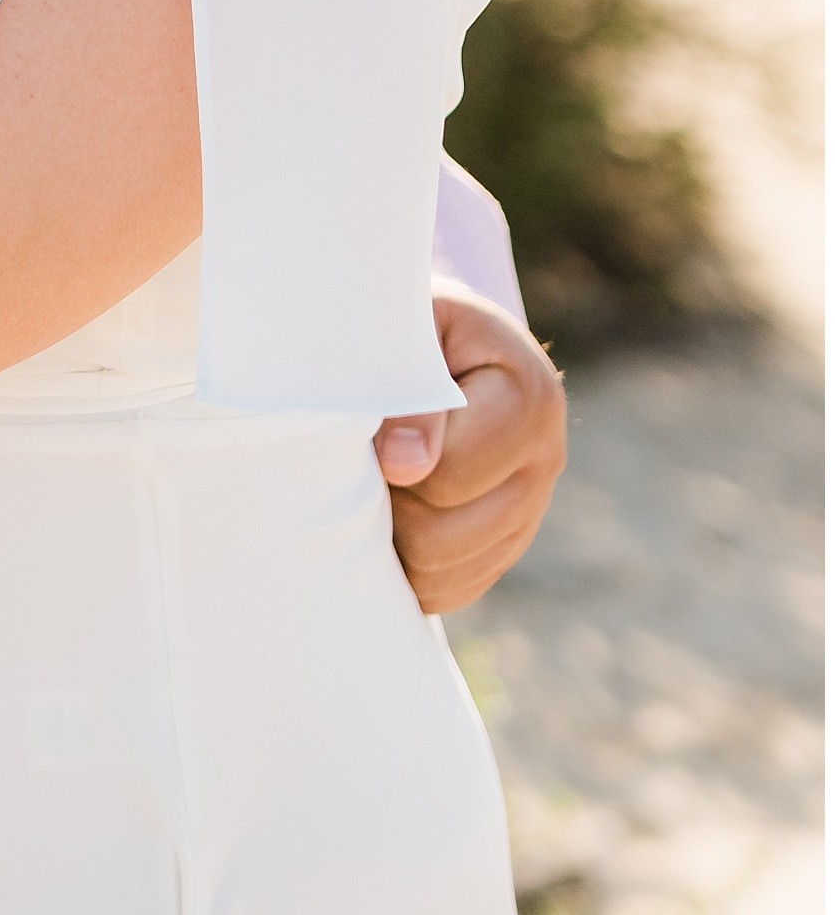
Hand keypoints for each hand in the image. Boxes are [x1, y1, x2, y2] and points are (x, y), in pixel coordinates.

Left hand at [376, 290, 566, 612]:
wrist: (438, 336)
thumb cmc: (412, 325)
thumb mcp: (408, 331)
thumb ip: (408, 392)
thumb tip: (404, 464)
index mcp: (532, 398)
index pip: (445, 477)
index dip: (390, 462)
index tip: (369, 425)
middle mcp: (547, 460)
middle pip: (441, 538)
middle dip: (391, 504)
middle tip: (367, 458)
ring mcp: (533, 508)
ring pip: (442, 574)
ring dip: (396, 537)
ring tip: (380, 480)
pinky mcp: (509, 542)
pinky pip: (452, 589)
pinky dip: (412, 568)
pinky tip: (396, 515)